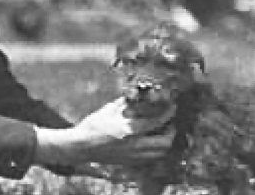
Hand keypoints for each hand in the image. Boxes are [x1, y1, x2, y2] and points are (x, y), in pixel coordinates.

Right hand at [33, 98, 175, 166]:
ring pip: (160, 153)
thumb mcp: (110, 109)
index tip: (172, 106)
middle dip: (171, 131)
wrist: (81, 147)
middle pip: (165, 142)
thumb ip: (127, 102)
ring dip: (165, 142)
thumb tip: (140, 93)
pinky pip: (151, 158)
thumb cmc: (94, 125)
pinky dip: (156, 150)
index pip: (158, 122)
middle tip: (169, 122)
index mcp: (130, 130)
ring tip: (162, 132)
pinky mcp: (130, 162)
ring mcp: (133, 156)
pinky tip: (151, 141)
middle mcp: (135, 145)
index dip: (168, 113)